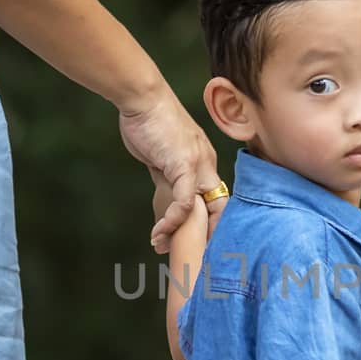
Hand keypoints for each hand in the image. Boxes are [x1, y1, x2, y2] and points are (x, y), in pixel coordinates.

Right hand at [118, 91, 225, 252]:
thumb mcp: (163, 156)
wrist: (143, 97)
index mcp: (205, 163)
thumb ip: (168, 180)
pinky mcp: (183, 165)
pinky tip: (158, 234)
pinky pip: (183, 201)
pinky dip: (171, 221)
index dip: (213, 226)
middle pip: (217, 209)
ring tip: (164, 249)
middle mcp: (207, 165)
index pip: (217, 200)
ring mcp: (198, 165)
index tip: (202, 248)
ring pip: (200, 209)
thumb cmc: (149, 123)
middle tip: (195, 261)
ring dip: (182, 234)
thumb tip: (166, 205)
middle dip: (208, 238)